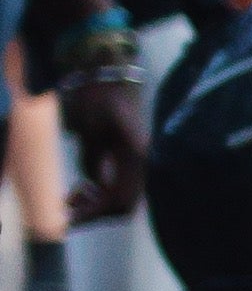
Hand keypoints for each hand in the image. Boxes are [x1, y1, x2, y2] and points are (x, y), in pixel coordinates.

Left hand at [59, 73, 144, 225]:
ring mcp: (139, 162)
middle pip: (124, 205)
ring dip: (98, 204)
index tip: (70, 216)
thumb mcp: (90, 128)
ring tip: (73, 196)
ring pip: (122, 199)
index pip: (120, 200)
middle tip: (69, 206)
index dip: (95, 213)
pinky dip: (101, 193)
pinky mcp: (131, 159)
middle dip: (96, 212)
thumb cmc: (99, 95)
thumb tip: (90, 188)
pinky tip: (83, 187)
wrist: (111, 74)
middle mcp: (143, 163)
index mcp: (137, 157)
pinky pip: (119, 187)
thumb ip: (91, 159)